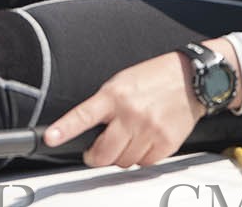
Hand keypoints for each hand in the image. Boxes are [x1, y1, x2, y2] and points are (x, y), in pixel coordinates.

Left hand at [43, 39, 241, 169]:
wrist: (191, 80)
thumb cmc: (153, 78)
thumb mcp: (121, 82)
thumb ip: (105, 105)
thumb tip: (89, 130)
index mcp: (114, 95)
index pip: (83, 115)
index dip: (65, 129)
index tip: (50, 138)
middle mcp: (131, 113)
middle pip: (103, 153)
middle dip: (95, 157)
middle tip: (94, 153)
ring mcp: (149, 130)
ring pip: (123, 161)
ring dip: (121, 156)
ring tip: (128, 138)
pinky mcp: (166, 143)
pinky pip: (145, 163)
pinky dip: (142, 157)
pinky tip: (145, 140)